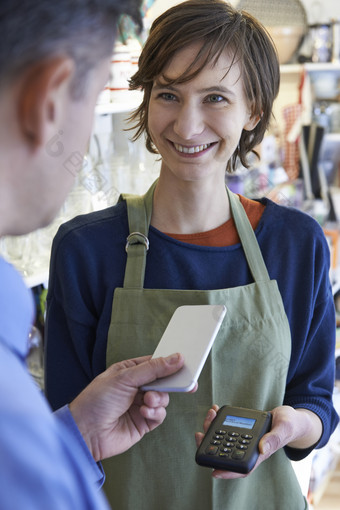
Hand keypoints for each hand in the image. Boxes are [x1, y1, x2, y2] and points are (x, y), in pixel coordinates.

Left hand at [69, 353, 184, 461]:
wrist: (85, 433)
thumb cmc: (97, 400)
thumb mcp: (125, 378)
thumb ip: (153, 369)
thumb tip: (176, 358)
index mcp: (129, 371)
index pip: (155, 363)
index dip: (169, 363)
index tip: (184, 363)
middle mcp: (136, 387)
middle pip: (162, 381)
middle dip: (169, 383)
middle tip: (183, 382)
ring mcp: (140, 405)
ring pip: (163, 398)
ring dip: (159, 399)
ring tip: (148, 401)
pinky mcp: (143, 422)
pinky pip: (159, 415)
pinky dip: (155, 413)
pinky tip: (144, 412)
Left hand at [195, 404, 321, 478]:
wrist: (290, 417)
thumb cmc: (289, 425)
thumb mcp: (284, 428)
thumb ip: (274, 438)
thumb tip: (261, 449)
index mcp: (259, 454)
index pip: (241, 467)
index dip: (227, 471)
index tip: (213, 471)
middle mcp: (249, 448)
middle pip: (226, 453)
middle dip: (211, 445)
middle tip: (200, 433)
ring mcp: (244, 439)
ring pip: (223, 439)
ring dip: (212, 430)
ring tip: (209, 416)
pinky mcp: (242, 430)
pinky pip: (227, 428)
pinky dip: (218, 421)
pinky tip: (215, 411)